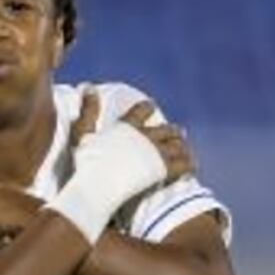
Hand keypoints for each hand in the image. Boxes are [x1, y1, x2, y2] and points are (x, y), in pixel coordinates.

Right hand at [72, 88, 195, 185]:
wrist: (97, 188)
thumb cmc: (85, 164)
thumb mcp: (82, 135)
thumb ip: (88, 111)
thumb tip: (89, 87)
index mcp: (127, 126)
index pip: (143, 110)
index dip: (148, 108)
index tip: (151, 106)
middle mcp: (145, 136)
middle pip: (166, 130)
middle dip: (171, 132)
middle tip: (176, 133)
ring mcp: (156, 152)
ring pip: (177, 145)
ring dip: (181, 146)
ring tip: (185, 150)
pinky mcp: (163, 169)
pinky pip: (184, 164)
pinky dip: (189, 164)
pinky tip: (192, 167)